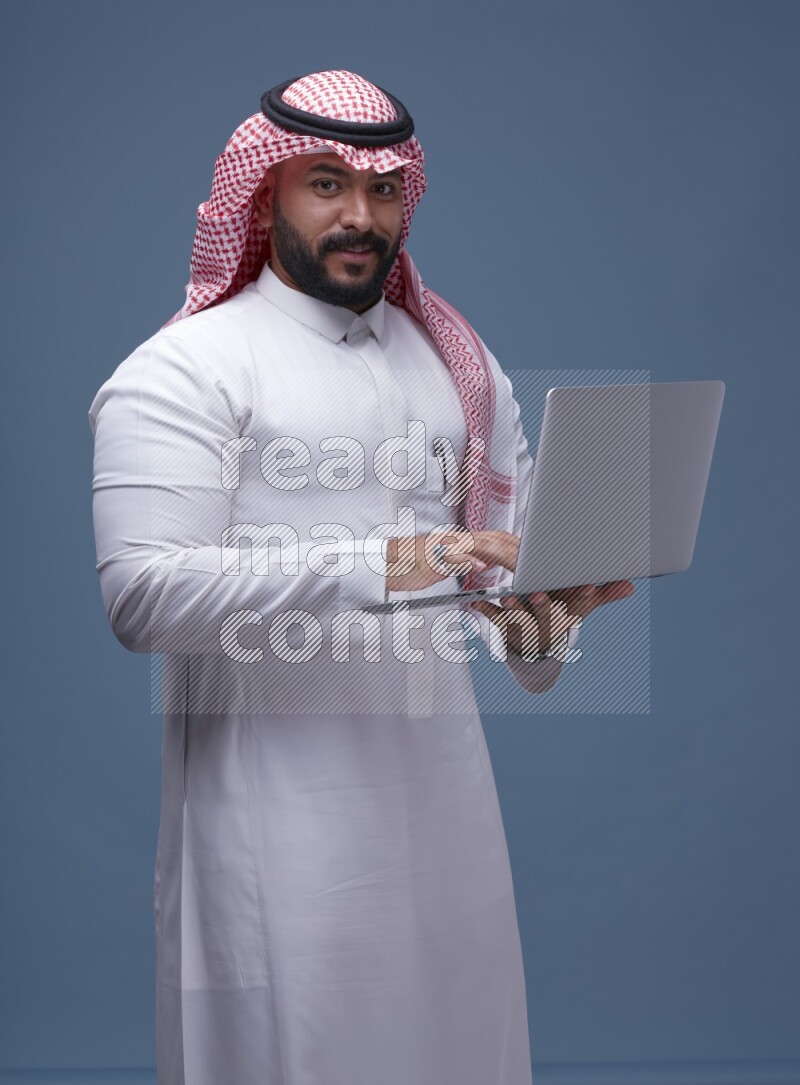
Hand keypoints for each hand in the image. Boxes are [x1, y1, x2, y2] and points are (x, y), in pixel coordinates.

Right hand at [385, 529, 518, 593]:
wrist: (380, 564)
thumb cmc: (406, 566)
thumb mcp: (439, 565)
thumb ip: (461, 562)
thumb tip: (481, 563)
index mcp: (456, 543)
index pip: (490, 540)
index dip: (510, 545)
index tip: (528, 555)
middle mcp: (451, 541)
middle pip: (488, 539)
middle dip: (510, 547)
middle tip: (532, 558)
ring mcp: (441, 548)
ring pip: (473, 545)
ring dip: (494, 552)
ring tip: (514, 562)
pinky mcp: (428, 558)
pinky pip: (449, 557)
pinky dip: (465, 560)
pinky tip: (480, 566)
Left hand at [471, 580, 634, 657]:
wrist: (537, 646)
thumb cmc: (559, 613)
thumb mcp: (579, 605)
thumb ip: (602, 594)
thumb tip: (630, 586)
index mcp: (566, 616)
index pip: (578, 606)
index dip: (584, 597)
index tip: (588, 586)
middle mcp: (547, 625)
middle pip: (548, 616)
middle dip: (545, 606)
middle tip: (540, 594)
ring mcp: (526, 627)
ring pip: (521, 620)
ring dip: (514, 609)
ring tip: (507, 598)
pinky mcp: (506, 628)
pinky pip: (495, 621)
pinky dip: (485, 612)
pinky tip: (475, 602)